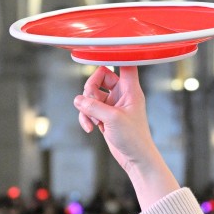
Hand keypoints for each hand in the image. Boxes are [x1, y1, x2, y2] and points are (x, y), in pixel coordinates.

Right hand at [73, 66, 178, 208]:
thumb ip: (93, 106)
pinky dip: (86, 117)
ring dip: (86, 108)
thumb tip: (77, 99)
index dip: (113, 56)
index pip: (124, 63)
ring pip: (92, 95)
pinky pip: (90, 109)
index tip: (98, 54)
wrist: (136, 158)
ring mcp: (113, 105)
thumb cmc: (133, 138)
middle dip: (89, 90)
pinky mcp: (106, 116)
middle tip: (88, 103)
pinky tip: (89, 129)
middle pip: (100, 77)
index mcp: (130, 89)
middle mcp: (122, 94)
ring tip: (91, 122)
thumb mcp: (112, 119)